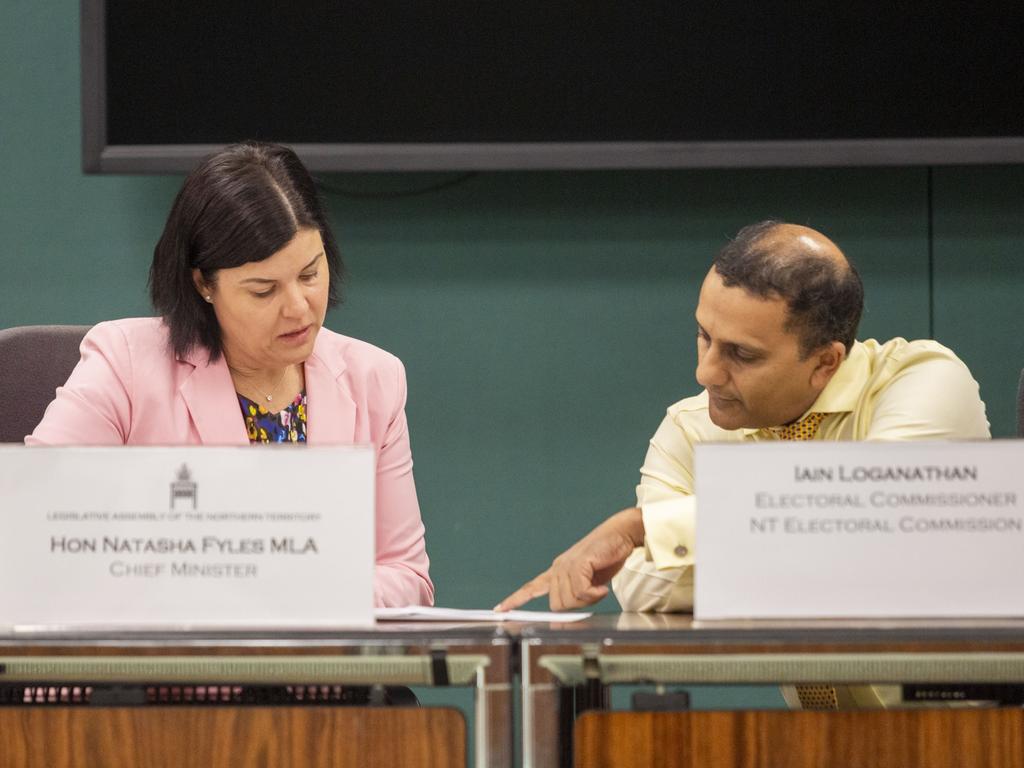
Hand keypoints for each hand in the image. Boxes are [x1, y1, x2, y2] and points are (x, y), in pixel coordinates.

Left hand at [494, 507, 644, 611]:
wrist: (620, 534)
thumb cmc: (607, 556)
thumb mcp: (589, 580)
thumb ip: (578, 592)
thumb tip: (572, 608)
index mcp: (557, 571)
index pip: (532, 587)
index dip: (516, 600)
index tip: (500, 610)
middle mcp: (558, 568)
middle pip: (557, 604)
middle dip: (576, 606)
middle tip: (593, 594)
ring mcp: (567, 565)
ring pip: (568, 600)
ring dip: (588, 600)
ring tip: (599, 587)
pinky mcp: (579, 563)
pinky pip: (581, 591)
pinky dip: (594, 595)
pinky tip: (602, 589)